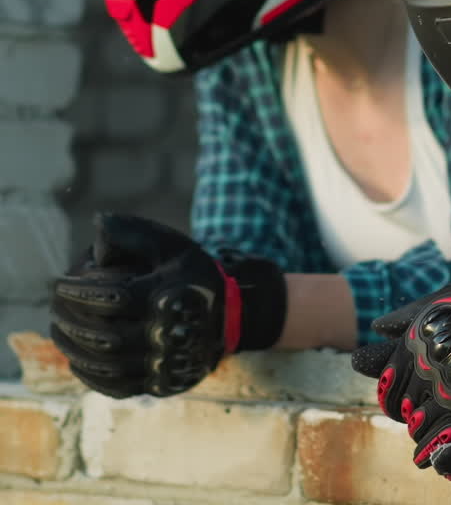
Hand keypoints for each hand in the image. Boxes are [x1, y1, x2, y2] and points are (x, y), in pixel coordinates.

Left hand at [51, 213, 286, 397]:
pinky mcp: (161, 384)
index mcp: (166, 296)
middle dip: (71, 321)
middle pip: (105, 336)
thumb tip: (95, 227)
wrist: (232, 314)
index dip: (79, 292)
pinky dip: (92, 377)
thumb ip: (131, 231)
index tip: (59, 284)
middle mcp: (166, 334)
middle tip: (54, 307)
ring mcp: (164, 364)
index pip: (112, 299)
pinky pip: (119, 387)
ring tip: (59, 331)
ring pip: (108, 365)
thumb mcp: (169, 243)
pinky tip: (76, 360)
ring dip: (74, 349)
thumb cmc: (191, 273)